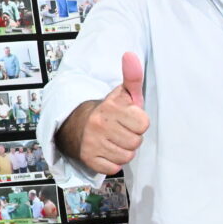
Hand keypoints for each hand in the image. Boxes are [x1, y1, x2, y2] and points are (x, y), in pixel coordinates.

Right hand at [75, 52, 149, 174]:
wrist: (79, 124)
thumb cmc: (111, 110)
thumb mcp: (124, 93)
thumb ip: (132, 76)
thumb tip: (130, 55)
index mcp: (110, 107)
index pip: (143, 124)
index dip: (139, 122)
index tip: (130, 118)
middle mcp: (99, 124)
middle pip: (136, 142)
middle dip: (132, 138)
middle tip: (122, 130)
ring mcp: (92, 142)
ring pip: (126, 157)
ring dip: (124, 151)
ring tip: (115, 140)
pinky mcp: (88, 158)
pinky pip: (114, 168)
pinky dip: (113, 162)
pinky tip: (107, 150)